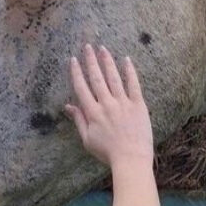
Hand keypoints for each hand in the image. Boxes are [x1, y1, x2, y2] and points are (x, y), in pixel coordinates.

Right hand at [65, 45, 154, 171]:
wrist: (131, 159)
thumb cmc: (108, 153)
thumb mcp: (87, 140)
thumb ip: (78, 120)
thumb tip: (67, 106)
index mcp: (92, 113)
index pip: (81, 88)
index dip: (76, 72)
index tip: (73, 59)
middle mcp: (106, 104)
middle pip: (97, 78)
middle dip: (91, 61)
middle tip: (87, 46)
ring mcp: (123, 103)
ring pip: (113, 78)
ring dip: (107, 62)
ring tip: (103, 49)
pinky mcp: (138, 105)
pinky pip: (133, 84)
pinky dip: (130, 71)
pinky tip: (126, 60)